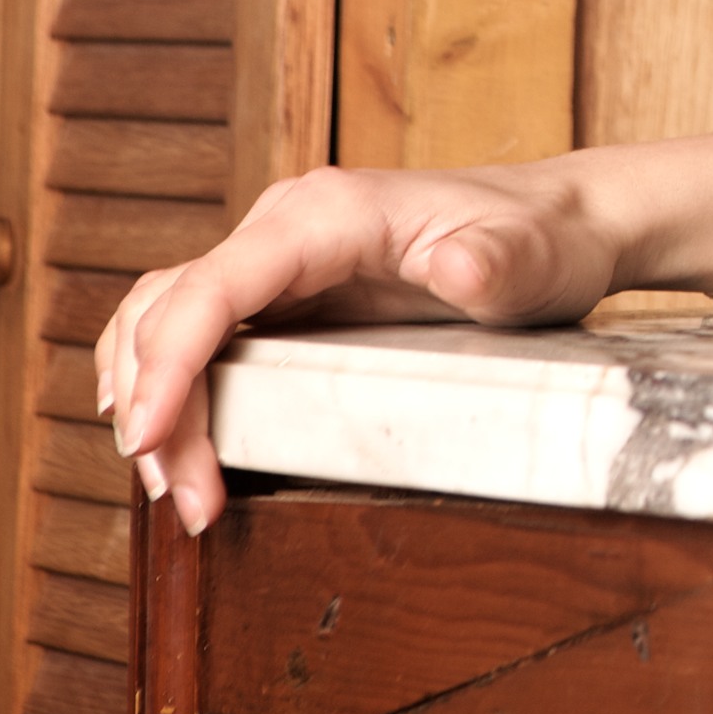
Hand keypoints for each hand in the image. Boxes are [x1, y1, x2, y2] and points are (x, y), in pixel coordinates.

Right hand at [95, 163, 622, 535]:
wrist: (564, 225)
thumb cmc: (544, 237)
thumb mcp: (529, 257)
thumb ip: (493, 263)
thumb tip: (456, 270)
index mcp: (328, 214)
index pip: (212, 285)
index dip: (167, 363)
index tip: (148, 440)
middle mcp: (286, 228)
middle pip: (170, 312)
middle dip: (157, 407)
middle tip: (184, 498)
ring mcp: (281, 261)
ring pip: (166, 322)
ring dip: (154, 402)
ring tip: (178, 489)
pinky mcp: (287, 295)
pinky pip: (199, 334)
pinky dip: (174, 388)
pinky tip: (175, 443)